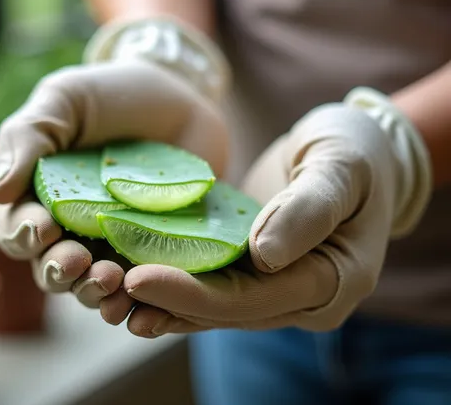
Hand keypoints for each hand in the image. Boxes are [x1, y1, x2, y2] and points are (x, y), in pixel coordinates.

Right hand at [0, 19, 230, 309]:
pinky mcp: (152, 252)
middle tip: (75, 259)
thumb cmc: (109, 93)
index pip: (16, 230)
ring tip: (109, 277)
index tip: (44, 226)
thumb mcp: (62, 100)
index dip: (24, 235)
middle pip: (49, 268)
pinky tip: (136, 295)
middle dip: (57, 270)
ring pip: (88, 285)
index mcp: (35, 196)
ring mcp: (111, 243)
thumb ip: (27, 139)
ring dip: (91, 290)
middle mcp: (69, 228)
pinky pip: (137, 286)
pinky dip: (132, 298)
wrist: (180, 94)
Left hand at [109, 88, 431, 335]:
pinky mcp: (251, 273)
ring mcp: (274, 290)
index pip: (250, 299)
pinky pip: (206, 285)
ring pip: (208, 306)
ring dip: (156, 301)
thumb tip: (263, 256)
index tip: (138, 277)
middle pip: (221, 310)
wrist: (361, 153)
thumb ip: (308, 208)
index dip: (191, 294)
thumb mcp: (343, 167)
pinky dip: (168, 282)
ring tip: (101, 291)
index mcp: (331, 284)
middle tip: (105, 285)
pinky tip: (123, 277)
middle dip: (162, 300)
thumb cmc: (358, 152)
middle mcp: (299, 300)